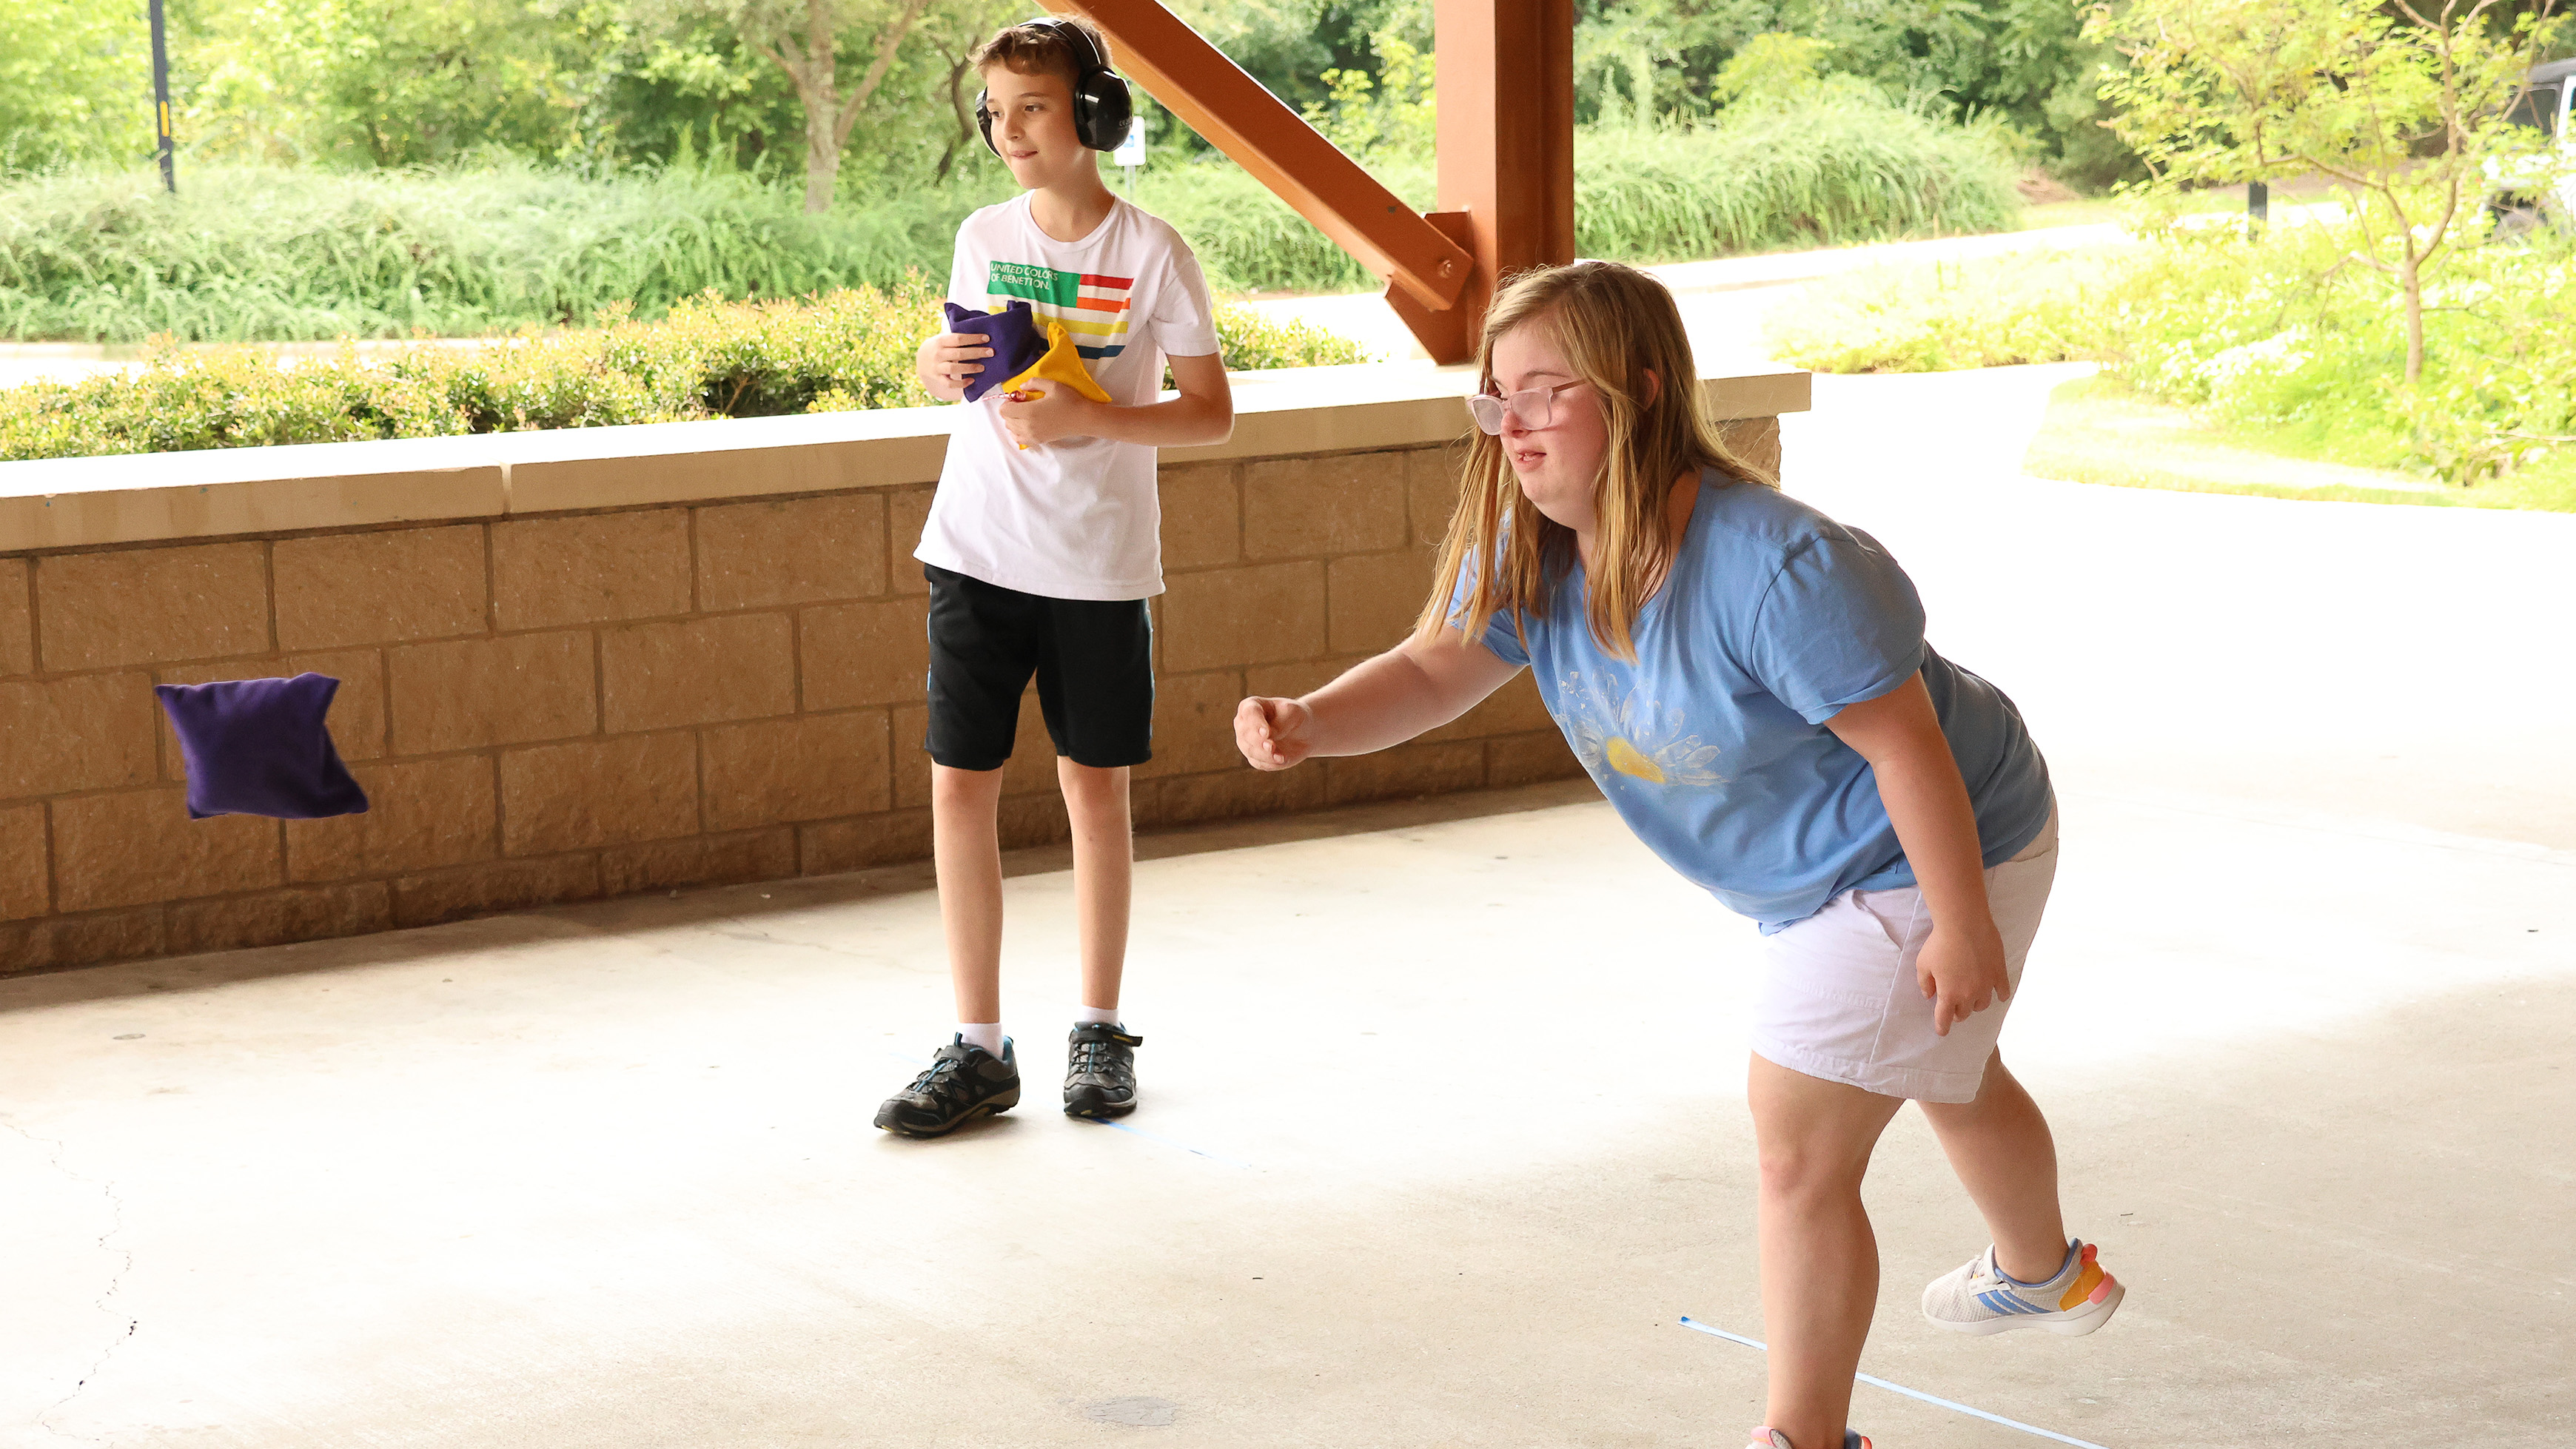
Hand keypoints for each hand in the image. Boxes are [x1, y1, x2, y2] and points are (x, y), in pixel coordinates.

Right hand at [924, 331, 991, 398]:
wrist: (921, 358)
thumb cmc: (939, 346)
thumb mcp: (944, 338)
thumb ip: (957, 338)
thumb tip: (980, 338)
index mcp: (940, 341)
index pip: (958, 339)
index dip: (973, 338)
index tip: (987, 338)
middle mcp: (938, 354)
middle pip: (959, 353)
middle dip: (976, 352)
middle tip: (991, 352)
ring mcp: (937, 367)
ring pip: (954, 368)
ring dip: (970, 368)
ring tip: (983, 367)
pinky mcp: (938, 378)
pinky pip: (949, 383)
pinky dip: (961, 383)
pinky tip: (971, 380)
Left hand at [997, 385, 1095, 447]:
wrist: (1082, 419)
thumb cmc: (1069, 400)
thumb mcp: (1052, 385)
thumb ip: (1034, 382)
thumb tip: (1021, 386)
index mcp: (1029, 411)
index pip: (1004, 410)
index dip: (1007, 402)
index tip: (1018, 397)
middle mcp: (1027, 426)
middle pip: (1006, 420)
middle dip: (1010, 410)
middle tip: (1022, 404)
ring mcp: (1032, 435)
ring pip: (1010, 429)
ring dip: (1013, 420)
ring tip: (1025, 414)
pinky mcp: (1038, 441)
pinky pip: (1018, 439)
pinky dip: (1017, 432)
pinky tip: (1026, 424)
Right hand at [1234, 696, 1314, 769]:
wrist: (1303, 732)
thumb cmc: (1295, 716)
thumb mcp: (1293, 713)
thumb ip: (1280, 723)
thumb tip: (1268, 738)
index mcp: (1251, 706)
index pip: (1249, 713)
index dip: (1256, 723)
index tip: (1266, 733)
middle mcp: (1243, 724)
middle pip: (1245, 733)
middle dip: (1258, 742)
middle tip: (1271, 746)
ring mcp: (1246, 742)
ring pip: (1250, 750)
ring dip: (1265, 755)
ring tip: (1281, 757)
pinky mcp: (1254, 757)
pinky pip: (1259, 762)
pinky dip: (1270, 763)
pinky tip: (1282, 759)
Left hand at [1916, 919, 2009, 1036]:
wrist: (1964, 924)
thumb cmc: (1939, 943)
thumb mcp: (1923, 964)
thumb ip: (1925, 983)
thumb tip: (1929, 995)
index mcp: (1948, 994)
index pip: (1944, 1019)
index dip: (1942, 1027)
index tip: (1942, 1031)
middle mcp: (1969, 994)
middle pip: (1964, 1013)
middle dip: (1957, 1012)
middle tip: (1954, 1006)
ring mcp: (1986, 985)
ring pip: (1982, 1005)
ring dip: (1975, 1004)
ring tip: (1972, 997)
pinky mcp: (1999, 973)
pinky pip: (2002, 991)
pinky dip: (1999, 995)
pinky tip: (1997, 995)